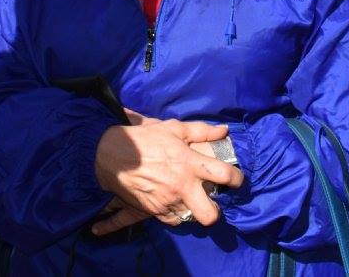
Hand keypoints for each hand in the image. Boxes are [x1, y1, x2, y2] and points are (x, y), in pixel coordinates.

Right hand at [92, 119, 243, 234]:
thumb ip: (200, 130)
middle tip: (211, 201)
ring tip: (188, 198)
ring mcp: (167, 201)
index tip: (236, 180)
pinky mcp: (154, 211)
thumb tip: (223, 130)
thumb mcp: (173, 128)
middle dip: (215, 212)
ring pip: (191, 218)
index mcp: (190, 163)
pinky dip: (175, 212)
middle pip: (209, 215)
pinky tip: (173, 201)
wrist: (111, 155)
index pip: (225, 175)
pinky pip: (173, 219)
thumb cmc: (145, 140)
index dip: (237, 179)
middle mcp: (182, 186)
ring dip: (192, 209)